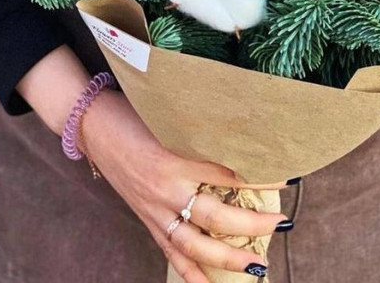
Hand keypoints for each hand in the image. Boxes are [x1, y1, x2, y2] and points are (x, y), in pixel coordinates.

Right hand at [83, 89, 287, 282]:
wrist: (93, 124)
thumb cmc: (134, 113)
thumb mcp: (172, 118)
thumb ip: (203, 132)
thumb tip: (242, 136)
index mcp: (176, 160)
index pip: (227, 175)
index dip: (258, 179)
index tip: (286, 179)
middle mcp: (165, 189)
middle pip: (216, 216)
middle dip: (251, 225)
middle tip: (281, 222)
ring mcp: (153, 209)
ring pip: (194, 244)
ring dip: (228, 257)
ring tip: (257, 264)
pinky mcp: (145, 219)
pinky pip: (169, 251)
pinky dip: (189, 273)